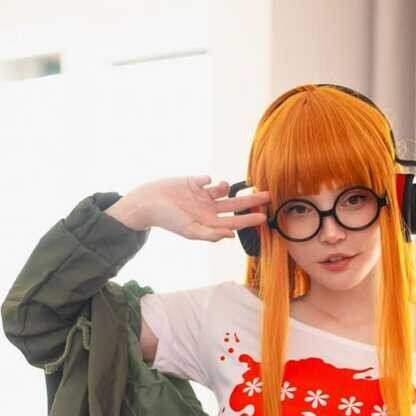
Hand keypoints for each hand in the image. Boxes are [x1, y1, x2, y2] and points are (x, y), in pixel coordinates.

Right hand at [135, 175, 270, 241]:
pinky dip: (207, 180)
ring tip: (224, 187)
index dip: (249, 219)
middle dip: (251, 201)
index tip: (264, 217)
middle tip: (268, 195)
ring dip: (228, 187)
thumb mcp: (191, 231)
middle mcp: (208, 209)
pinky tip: (203, 183)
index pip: (234, 221)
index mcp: (209, 222)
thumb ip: (211, 234)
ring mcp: (201, 195)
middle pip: (235, 205)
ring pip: (223, 190)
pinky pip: (207, 179)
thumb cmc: (169, 220)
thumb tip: (231, 236)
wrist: (148, 203)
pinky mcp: (193, 182)